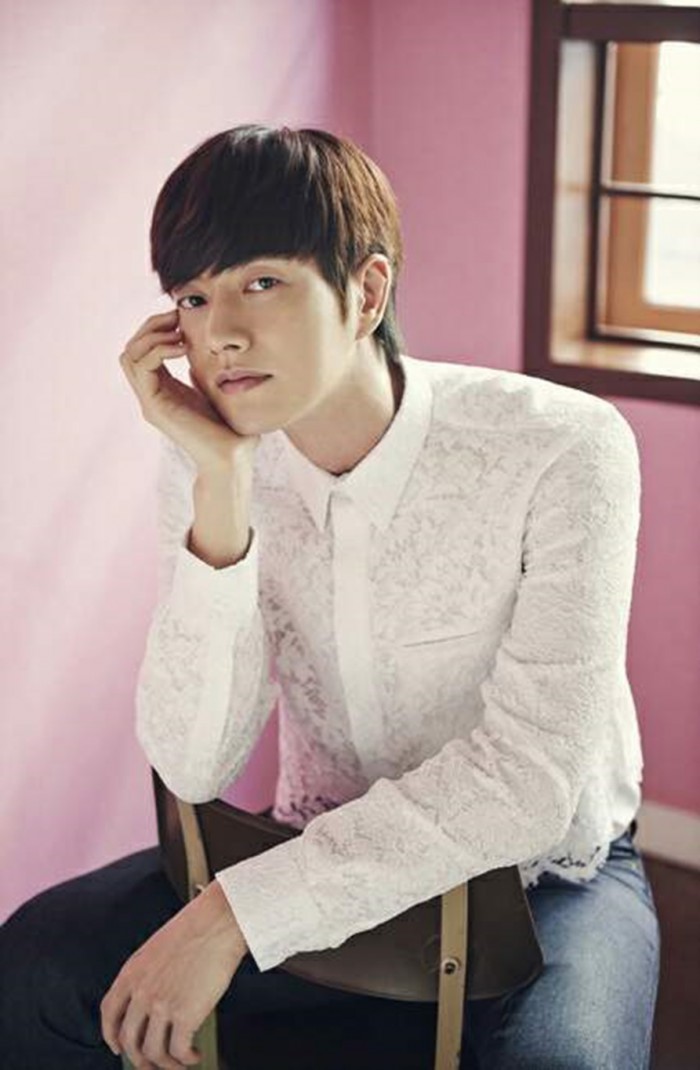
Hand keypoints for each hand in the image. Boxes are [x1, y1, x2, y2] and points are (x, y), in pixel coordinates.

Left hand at [100, 880, 247, 1068]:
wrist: (218, 922)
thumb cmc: (196, 929)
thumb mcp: (157, 949)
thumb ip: (147, 975)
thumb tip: (153, 1000)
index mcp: (131, 973)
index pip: (109, 1014)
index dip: (111, 1035)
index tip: (118, 1046)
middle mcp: (142, 992)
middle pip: (130, 1040)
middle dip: (141, 1059)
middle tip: (153, 1064)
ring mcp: (161, 1005)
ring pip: (152, 1052)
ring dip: (166, 1065)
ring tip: (179, 1063)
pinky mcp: (185, 1015)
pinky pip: (178, 1051)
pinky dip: (186, 1059)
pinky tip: (194, 1055)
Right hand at [119, 309, 260, 474]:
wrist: (232, 459)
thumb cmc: (230, 430)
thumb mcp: (214, 393)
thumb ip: (202, 376)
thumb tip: (201, 356)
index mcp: (163, 391)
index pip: (142, 351)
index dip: (157, 328)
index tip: (180, 317)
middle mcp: (151, 396)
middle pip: (130, 349)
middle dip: (150, 326)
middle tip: (176, 318)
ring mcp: (150, 402)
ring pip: (129, 356)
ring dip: (152, 335)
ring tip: (178, 332)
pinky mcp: (155, 407)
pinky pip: (143, 367)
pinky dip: (159, 350)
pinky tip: (181, 347)